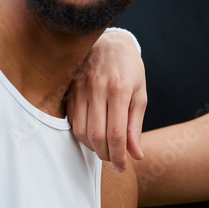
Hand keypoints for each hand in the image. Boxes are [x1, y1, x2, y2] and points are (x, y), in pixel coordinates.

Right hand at [67, 30, 146, 173]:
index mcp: (119, 89)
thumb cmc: (129, 68)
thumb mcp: (139, 94)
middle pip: (96, 136)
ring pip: (80, 130)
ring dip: (92, 146)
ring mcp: (80, 87)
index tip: (122, 166)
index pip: (116, 134)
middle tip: (113, 158)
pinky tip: (91, 134)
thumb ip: (135, 125)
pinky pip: (71, 119)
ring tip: (103, 148)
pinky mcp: (69, 87)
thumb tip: (136, 154)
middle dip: (105, 154)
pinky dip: (81, 133)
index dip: (118, 156)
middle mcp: (98, 87)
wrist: (109, 41)